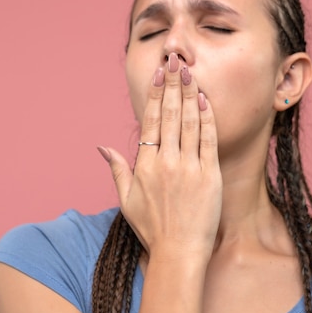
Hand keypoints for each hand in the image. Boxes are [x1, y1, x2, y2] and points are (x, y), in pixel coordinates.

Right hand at [98, 52, 222, 260]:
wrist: (179, 252)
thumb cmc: (152, 228)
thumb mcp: (126, 200)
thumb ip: (116, 169)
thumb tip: (102, 146)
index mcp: (145, 165)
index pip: (150, 120)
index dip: (154, 94)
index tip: (158, 73)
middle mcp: (166, 162)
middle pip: (169, 114)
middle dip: (172, 83)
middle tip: (175, 60)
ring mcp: (189, 168)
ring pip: (188, 122)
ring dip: (189, 94)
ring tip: (189, 71)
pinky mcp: (210, 175)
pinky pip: (208, 141)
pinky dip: (207, 119)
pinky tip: (205, 101)